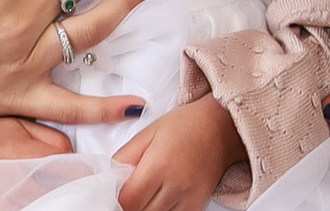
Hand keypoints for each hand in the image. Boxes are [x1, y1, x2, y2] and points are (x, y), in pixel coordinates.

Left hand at [112, 95, 244, 210]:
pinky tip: (159, 199)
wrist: (221, 128)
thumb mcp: (148, 132)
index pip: (127, 200)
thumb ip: (125, 156)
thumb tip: (108, 177)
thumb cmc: (185, 126)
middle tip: (130, 192)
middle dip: (130, 205)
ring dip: (145, 209)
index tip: (115, 190)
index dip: (117, 198)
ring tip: (145, 194)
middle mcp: (175, 186)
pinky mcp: (197, 207)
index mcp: (159, 165)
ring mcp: (188, 200)